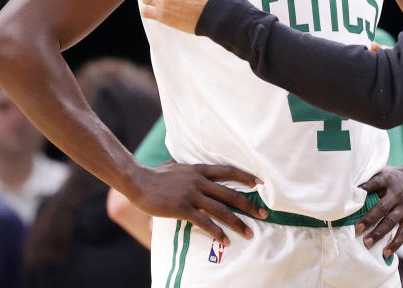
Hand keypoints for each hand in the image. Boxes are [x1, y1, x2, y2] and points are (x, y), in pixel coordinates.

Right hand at [129, 161, 267, 245]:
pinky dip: (216, 232)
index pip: (228, 171)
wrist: (138, 181)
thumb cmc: (155, 174)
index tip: (260, 183)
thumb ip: (186, 165)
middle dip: (249, 205)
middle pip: (230, 193)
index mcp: (199, 169)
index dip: (245, 176)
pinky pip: (204, 222)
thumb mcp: (175, 164)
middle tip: (263, 214)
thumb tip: (189, 162)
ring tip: (249, 233)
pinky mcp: (183, 208)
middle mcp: (199, 181)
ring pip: (221, 210)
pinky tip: (225, 240)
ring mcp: (192, 195)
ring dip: (237, 222)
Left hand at [355, 165, 402, 257]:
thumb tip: (350, 191)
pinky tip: (386, 252)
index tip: (351, 197)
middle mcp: (397, 194)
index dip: (363, 190)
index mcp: (387, 180)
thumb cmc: (395, 179)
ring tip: (368, 243)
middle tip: (357, 230)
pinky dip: (395, 243)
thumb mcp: (384, 174)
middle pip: (382, 207)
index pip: (373, 183)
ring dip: (379, 233)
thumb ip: (370, 182)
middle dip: (369, 219)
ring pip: (392, 221)